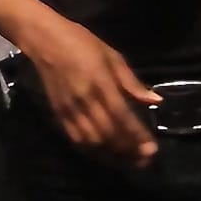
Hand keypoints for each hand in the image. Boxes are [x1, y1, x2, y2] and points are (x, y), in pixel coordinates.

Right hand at [27, 14, 159, 165]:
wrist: (45, 40)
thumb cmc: (81, 42)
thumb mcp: (112, 55)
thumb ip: (132, 81)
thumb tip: (155, 101)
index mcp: (100, 81)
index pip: (122, 116)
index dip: (137, 135)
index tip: (152, 148)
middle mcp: (84, 99)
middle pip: (109, 133)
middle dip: (128, 150)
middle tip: (145, 159)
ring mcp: (70, 108)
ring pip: (93, 141)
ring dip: (112, 155)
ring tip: (129, 161)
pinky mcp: (59, 114)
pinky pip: (77, 140)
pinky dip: (93, 152)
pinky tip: (106, 154)